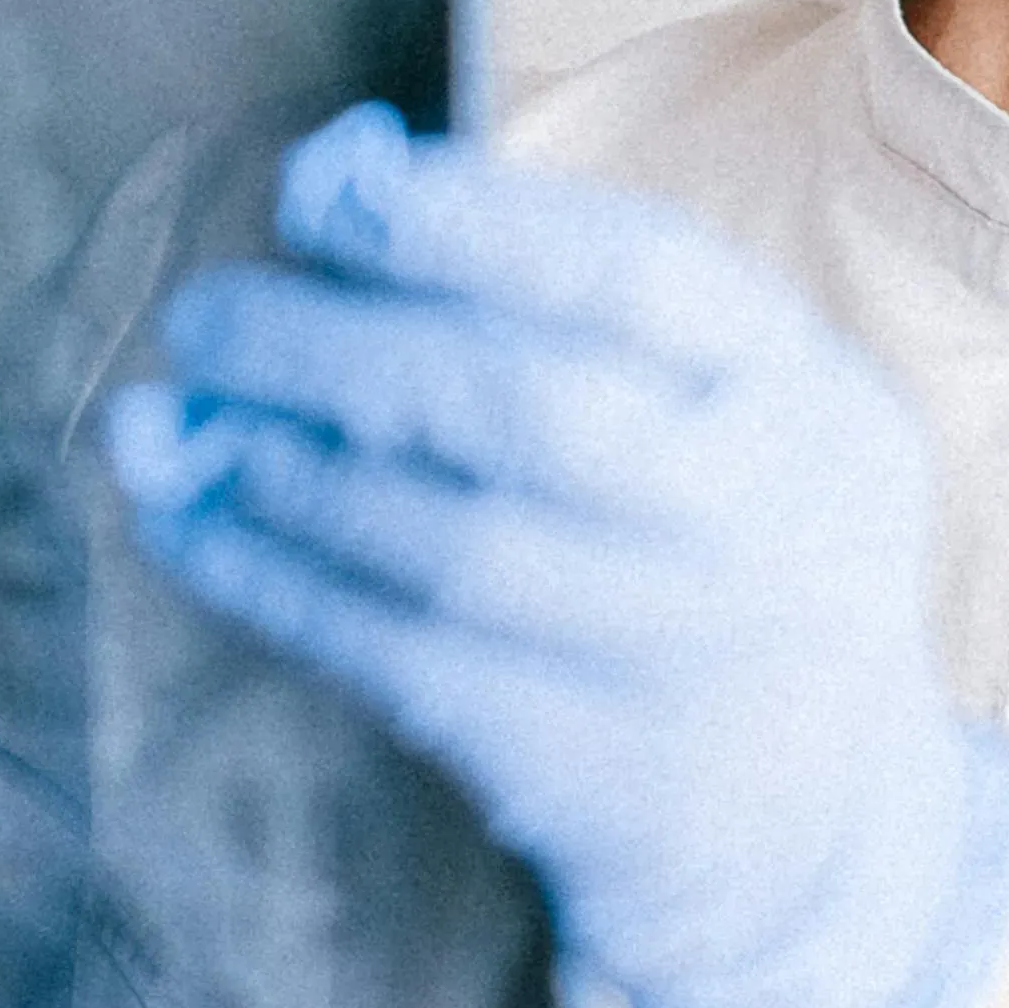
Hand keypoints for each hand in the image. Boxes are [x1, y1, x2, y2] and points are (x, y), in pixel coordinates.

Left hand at [98, 106, 1008, 1007]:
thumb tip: (340, 171)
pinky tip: (199, 527)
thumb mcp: (731, 406)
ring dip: (282, 470)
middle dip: (337, 348)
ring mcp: (680, 659)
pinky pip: (401, 658)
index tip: (323, 185)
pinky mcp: (589, 773)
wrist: (826, 835)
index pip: (637, 277)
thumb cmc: (731, 553)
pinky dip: (277, 583)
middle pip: (528, 410)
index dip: (462, 220)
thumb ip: (565, 289)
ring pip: (448, 546)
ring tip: (182, 420)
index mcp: (804, 395)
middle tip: (212, 316)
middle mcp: (763, 524)